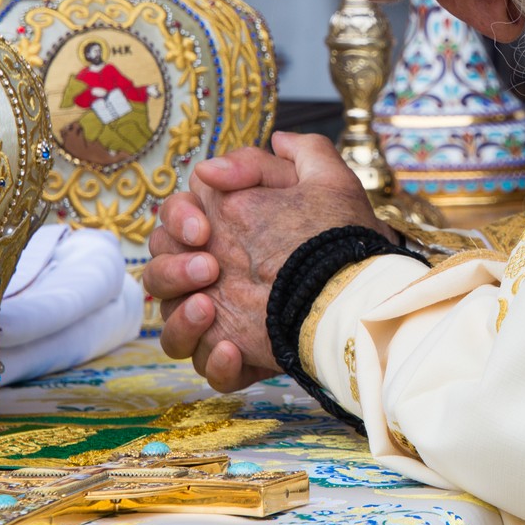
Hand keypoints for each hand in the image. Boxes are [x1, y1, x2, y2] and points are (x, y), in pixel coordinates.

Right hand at [143, 133, 384, 391]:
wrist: (366, 291)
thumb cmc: (342, 235)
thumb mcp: (325, 182)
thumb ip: (290, 154)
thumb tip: (240, 153)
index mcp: (220, 234)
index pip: (172, 223)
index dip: (178, 221)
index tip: (203, 228)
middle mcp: (212, 278)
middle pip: (158, 276)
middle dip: (173, 270)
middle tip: (210, 267)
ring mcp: (221, 320)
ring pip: (170, 328)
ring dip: (180, 319)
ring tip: (211, 307)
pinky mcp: (239, 358)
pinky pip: (206, 370)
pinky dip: (212, 362)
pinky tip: (232, 347)